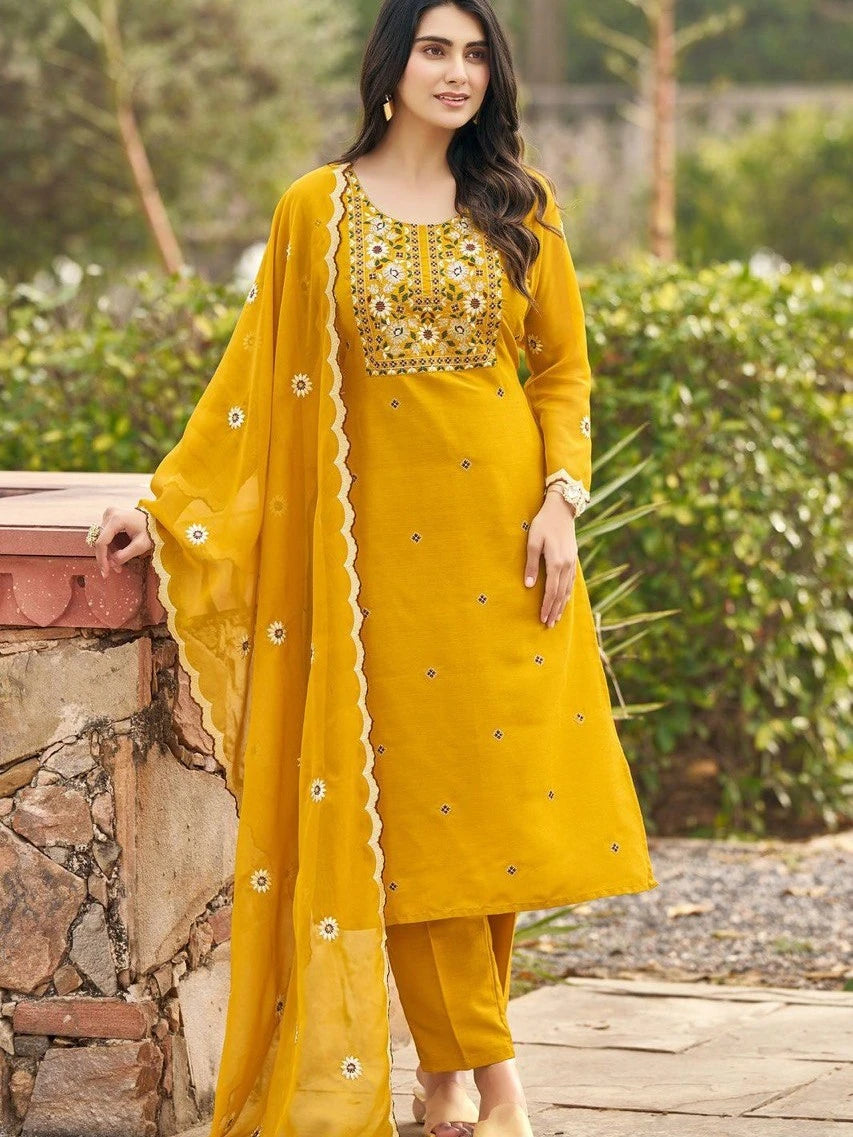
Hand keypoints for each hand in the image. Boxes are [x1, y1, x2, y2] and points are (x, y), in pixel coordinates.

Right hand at [92, 507, 153, 577]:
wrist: (156, 519)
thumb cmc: (151, 530)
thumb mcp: (141, 545)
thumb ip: (125, 555)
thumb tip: (111, 563)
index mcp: (116, 519)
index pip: (101, 542)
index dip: (102, 558)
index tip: (105, 571)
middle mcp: (110, 514)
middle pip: (101, 541)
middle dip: (107, 557)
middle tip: (116, 569)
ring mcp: (109, 514)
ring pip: (103, 539)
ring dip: (109, 553)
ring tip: (118, 564)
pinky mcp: (110, 517)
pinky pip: (106, 535)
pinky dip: (111, 546)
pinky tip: (118, 554)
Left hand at [523, 491, 577, 626]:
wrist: (561, 510)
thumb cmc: (543, 524)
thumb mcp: (532, 542)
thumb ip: (531, 564)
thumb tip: (529, 586)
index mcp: (556, 562)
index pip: (551, 591)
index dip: (546, 606)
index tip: (542, 618)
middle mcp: (566, 565)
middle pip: (561, 594)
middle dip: (554, 610)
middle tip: (548, 625)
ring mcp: (571, 563)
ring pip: (568, 590)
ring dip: (561, 605)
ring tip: (556, 618)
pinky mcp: (572, 560)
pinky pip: (571, 582)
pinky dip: (567, 594)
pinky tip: (564, 601)